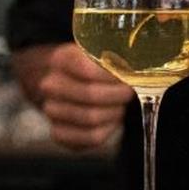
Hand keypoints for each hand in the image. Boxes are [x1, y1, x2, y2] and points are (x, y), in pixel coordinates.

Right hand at [11, 42, 134, 150]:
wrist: (68, 83)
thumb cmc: (92, 67)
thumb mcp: (100, 52)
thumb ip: (117, 57)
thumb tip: (138, 68)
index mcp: (61, 59)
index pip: (87, 70)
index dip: (113, 75)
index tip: (129, 76)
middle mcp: (51, 85)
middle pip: (90, 95)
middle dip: (117, 96)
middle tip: (129, 93)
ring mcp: (51, 110)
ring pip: (91, 118)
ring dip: (113, 113)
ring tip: (119, 106)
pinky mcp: (59, 133)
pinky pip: (91, 137)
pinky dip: (108, 130)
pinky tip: (111, 120)